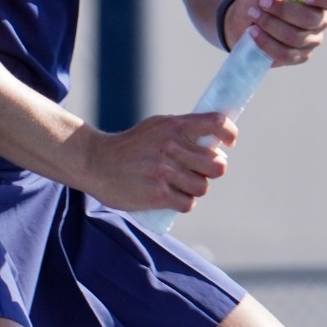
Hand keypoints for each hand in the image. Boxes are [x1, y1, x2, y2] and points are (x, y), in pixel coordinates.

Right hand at [79, 112, 237, 213]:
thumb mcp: (157, 127)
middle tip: (196, 170)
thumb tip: (217, 141)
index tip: (230, 142)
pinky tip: (170, 195)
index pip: (216, 123)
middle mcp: (171, 147)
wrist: (97, 163)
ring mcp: (165, 171)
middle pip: (217, 165)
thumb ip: (184, 131)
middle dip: (211, 170)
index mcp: (174, 126)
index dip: (229, 132)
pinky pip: (188, 203)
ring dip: (194, 188)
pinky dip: (182, 202)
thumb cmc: (132, 146)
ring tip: (178, 183)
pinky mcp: (158, 194)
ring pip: (202, 187)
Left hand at [227, 0, 326, 67]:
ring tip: (254, 14)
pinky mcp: (298, 56)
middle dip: (283, 10)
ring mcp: (311, 39)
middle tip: (262, 2)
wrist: (244, 14)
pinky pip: (286, 54)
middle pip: (311, 19)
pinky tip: (254, 32)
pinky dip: (266, 43)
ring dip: (270, 25)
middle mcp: (320, 18)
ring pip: (296, 37)